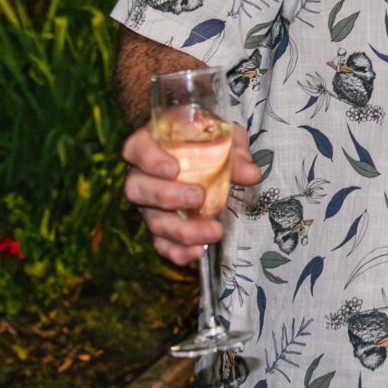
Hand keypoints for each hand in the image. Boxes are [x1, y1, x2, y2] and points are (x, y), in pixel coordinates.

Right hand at [122, 122, 263, 266]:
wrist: (201, 152)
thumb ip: (234, 152)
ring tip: (213, 231)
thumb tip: (252, 174)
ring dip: (181, 230)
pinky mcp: (158, 225)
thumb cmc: (206, 138)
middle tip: (198, 198)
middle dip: (167, 197)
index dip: (150, 160)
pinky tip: (199, 251)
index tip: (173, 168)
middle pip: (137, 189)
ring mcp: (148, 204)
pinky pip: (160, 243)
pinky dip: (177, 251)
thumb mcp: (223, 136)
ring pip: (152, 220)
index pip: (136, 149)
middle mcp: (141, 175)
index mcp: (149, 143)